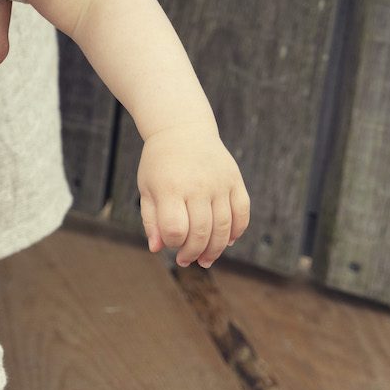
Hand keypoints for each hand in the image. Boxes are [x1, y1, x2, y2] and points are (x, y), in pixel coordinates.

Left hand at [137, 121, 249, 267]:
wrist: (182, 129)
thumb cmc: (160, 164)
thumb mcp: (147, 188)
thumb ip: (151, 219)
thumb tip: (157, 248)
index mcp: (170, 188)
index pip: (176, 229)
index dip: (174, 243)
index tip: (170, 244)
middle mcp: (197, 186)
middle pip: (203, 232)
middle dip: (194, 253)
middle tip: (187, 260)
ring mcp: (219, 183)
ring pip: (225, 227)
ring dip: (216, 249)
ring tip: (206, 259)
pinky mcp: (235, 180)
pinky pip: (242, 213)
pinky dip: (237, 231)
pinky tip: (227, 241)